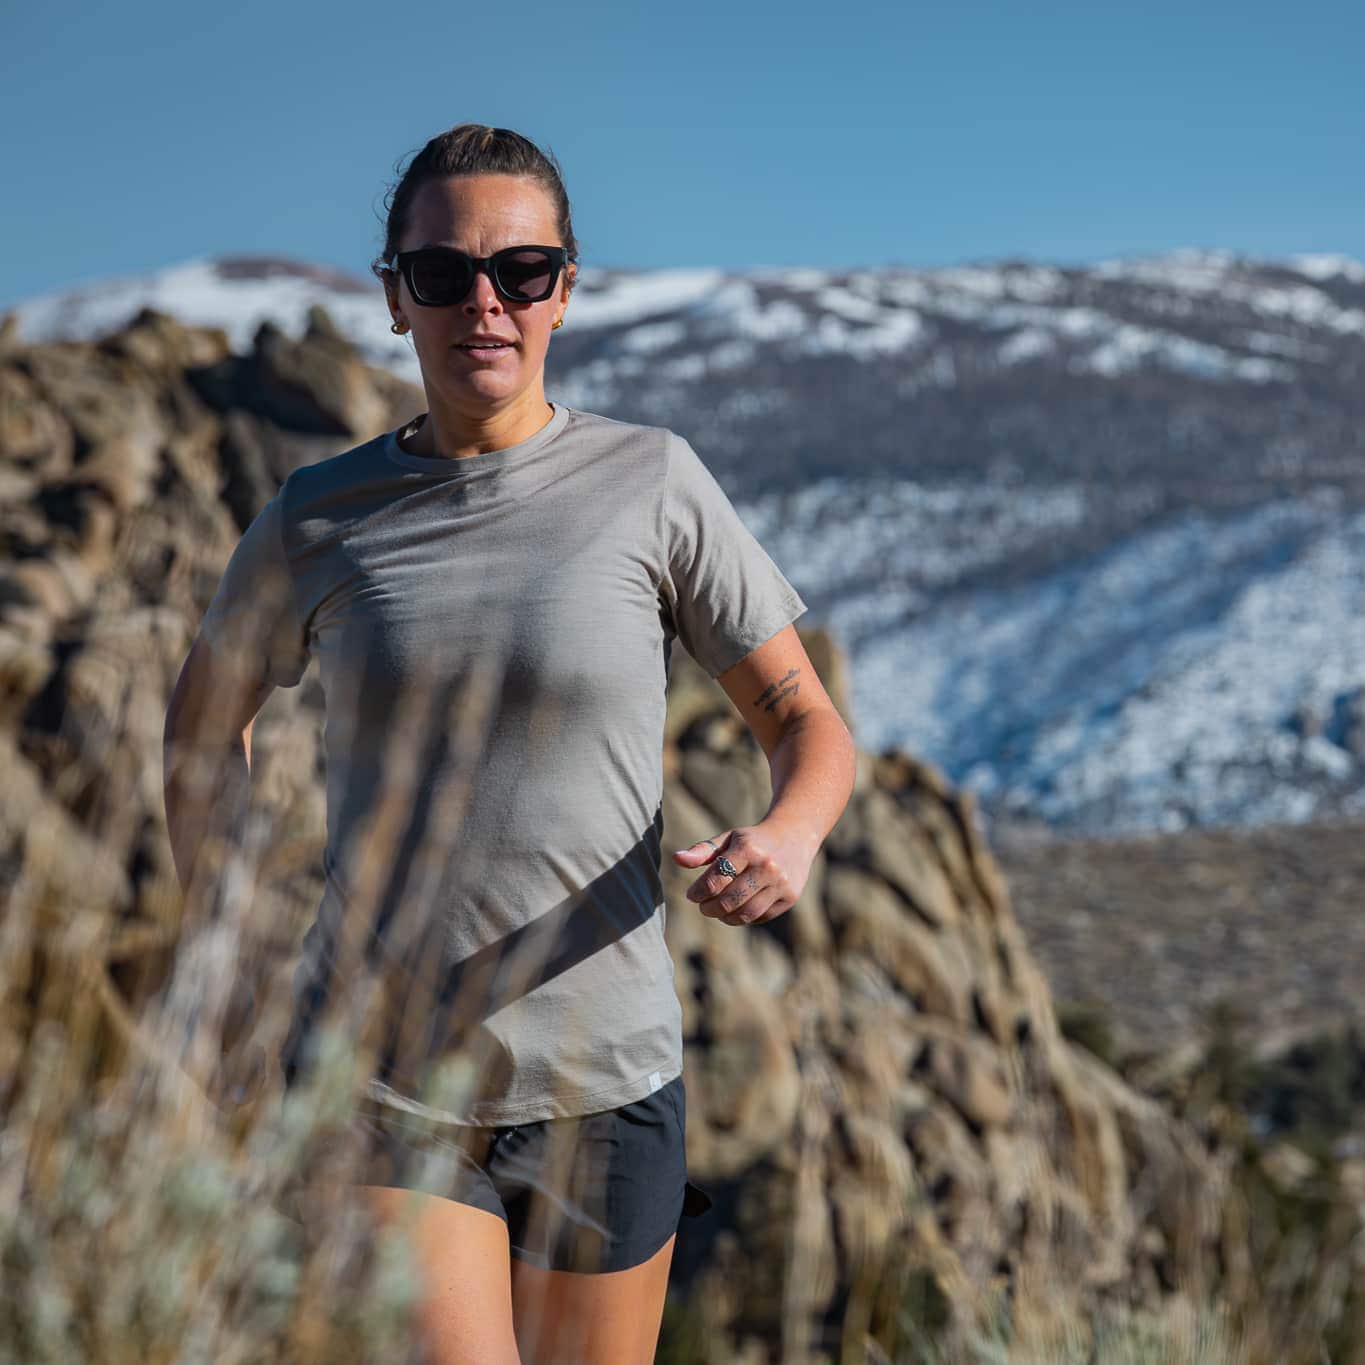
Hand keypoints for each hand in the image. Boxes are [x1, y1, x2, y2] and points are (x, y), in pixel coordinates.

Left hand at [672, 821, 814, 926]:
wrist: (794, 837)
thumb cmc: (752, 840)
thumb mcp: (728, 838)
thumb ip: (702, 851)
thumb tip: (677, 859)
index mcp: (748, 848)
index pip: (716, 879)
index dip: (698, 892)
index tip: (691, 895)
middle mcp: (767, 866)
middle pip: (729, 900)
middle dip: (709, 908)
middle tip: (703, 907)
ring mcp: (781, 883)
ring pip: (745, 913)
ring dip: (725, 917)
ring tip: (717, 911)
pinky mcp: (790, 897)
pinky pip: (760, 916)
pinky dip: (744, 917)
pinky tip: (736, 910)